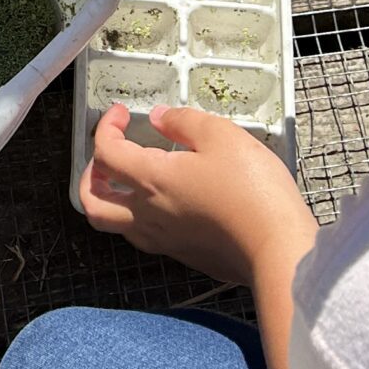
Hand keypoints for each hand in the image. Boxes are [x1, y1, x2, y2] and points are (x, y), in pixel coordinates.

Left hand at [80, 103, 316, 286]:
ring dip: (111, 198)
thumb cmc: (253, 192)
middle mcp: (148, 215)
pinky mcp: (183, 254)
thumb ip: (184, 121)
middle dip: (90, 175)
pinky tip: (164, 200)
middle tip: (108, 155)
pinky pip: (144, 236)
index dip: (106, 127)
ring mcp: (164, 240)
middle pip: (92, 203)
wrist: (278, 249)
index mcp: (152, 181)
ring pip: (114, 225)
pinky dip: (138, 215)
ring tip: (130, 178)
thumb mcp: (223, 137)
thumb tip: (160, 118)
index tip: (122, 115)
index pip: (105, 153)